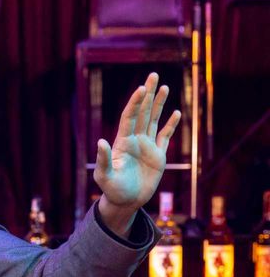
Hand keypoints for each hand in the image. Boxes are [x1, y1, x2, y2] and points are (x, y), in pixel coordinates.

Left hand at [94, 72, 180, 231]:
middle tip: (153, 75)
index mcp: (122, 142)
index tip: (141, 88)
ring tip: (164, 87)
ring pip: (154, 120)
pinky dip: (170, 125)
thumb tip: (101, 142)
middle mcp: (134, 140)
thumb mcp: (105, 176)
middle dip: (148, 94)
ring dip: (159, 104)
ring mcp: (147, 146)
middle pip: (142, 112)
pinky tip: (176, 113)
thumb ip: (103, 159)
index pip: (130, 117)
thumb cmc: (112, 190)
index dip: (135, 102)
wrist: (125, 201)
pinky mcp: (158, 155)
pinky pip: (165, 136)